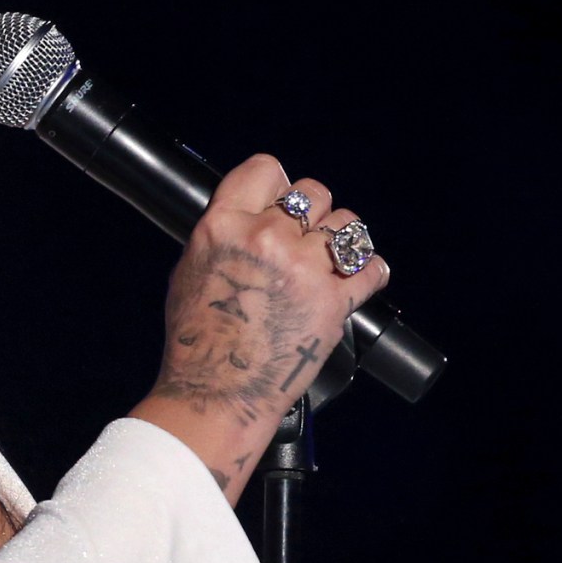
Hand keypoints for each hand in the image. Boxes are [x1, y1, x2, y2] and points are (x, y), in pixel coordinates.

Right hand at [131, 157, 389, 502]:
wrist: (217, 392)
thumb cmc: (198, 341)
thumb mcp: (190, 270)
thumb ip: (224, 235)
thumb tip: (249, 217)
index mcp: (224, 225)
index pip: (266, 169)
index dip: (278, 183)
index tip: (282, 199)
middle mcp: (266, 238)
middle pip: (312, 192)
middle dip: (312, 215)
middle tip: (304, 241)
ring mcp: (304, 268)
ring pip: (347, 224)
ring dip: (342, 241)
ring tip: (331, 261)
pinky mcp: (334, 301)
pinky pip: (371, 268)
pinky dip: (368, 274)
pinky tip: (357, 281)